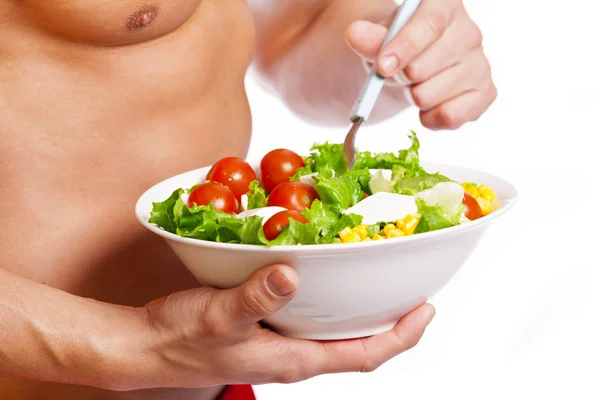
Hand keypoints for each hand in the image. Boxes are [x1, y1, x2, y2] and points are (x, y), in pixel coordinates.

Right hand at [142, 264, 434, 387]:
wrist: (148, 347)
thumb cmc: (180, 341)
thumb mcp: (219, 316)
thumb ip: (256, 297)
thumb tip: (291, 275)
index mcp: (293, 359)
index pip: (363, 356)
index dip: (400, 337)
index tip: (425, 310)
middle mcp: (293, 354)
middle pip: (357, 346)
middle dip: (390, 325)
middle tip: (411, 295)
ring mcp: (280, 344)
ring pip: (334, 333)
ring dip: (361, 313)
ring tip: (379, 285)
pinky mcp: (266, 329)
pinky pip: (310, 319)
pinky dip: (328, 302)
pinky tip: (324, 280)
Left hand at [345, 0, 496, 129]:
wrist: (413, 68)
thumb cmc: (396, 48)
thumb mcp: (379, 40)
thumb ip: (369, 39)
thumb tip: (355, 34)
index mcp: (444, 5)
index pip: (430, 23)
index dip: (404, 47)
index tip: (382, 66)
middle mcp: (469, 31)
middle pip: (422, 68)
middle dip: (400, 78)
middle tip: (400, 73)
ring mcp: (480, 63)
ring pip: (430, 96)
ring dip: (413, 98)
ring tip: (416, 85)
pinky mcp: (485, 93)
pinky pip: (451, 117)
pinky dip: (431, 119)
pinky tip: (429, 106)